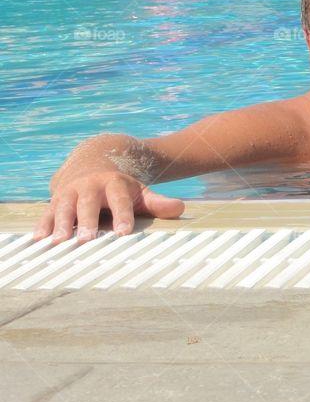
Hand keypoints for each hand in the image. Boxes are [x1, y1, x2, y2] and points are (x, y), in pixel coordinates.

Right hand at [35, 172, 184, 243]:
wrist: (93, 159)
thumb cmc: (119, 185)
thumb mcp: (139, 191)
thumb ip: (157, 202)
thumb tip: (180, 208)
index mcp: (113, 184)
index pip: (119, 201)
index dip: (122, 216)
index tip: (124, 232)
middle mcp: (89, 187)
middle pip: (88, 204)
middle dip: (88, 221)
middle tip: (87, 240)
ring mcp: (69, 193)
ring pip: (64, 208)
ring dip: (61, 224)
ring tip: (59, 242)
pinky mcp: (54, 201)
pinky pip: (47, 214)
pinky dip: (42, 226)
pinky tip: (38, 240)